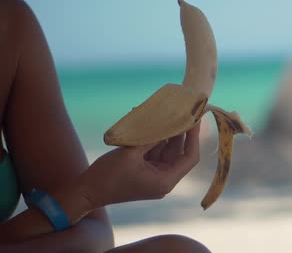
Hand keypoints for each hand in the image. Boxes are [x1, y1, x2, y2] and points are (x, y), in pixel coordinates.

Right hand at [79, 124, 200, 208]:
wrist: (85, 192)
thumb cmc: (107, 175)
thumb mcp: (130, 153)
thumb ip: (151, 138)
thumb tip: (167, 121)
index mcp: (165, 180)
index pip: (190, 157)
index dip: (194, 137)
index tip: (195, 119)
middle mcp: (164, 179)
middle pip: (179, 152)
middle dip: (181, 132)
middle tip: (183, 111)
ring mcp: (154, 176)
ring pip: (167, 150)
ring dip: (167, 133)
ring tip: (170, 113)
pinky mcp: (145, 172)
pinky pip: (155, 152)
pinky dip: (155, 138)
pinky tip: (154, 122)